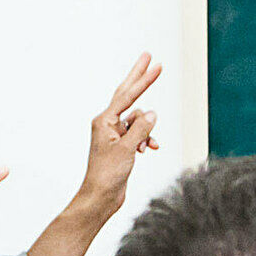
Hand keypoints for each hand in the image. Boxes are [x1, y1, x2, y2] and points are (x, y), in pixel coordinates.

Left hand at [76, 53, 161, 218]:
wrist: (101, 196)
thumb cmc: (107, 175)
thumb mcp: (127, 148)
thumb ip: (141, 128)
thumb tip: (151, 113)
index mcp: (104, 121)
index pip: (128, 95)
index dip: (143, 79)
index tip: (154, 64)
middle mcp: (107, 124)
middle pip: (128, 95)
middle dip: (140, 79)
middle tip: (150, 58)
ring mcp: (114, 134)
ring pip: (138, 121)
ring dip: (146, 132)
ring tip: (145, 147)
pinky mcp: (120, 145)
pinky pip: (139, 134)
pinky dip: (146, 140)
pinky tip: (149, 149)